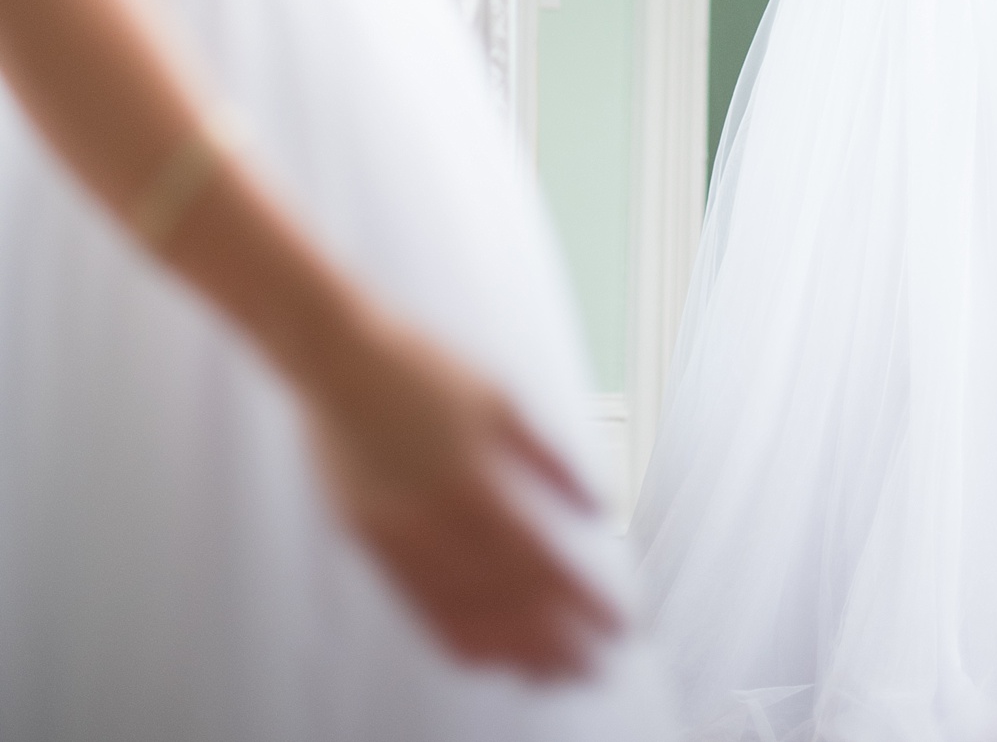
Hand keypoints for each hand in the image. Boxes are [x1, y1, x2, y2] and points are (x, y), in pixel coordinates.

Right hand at [307, 315, 624, 679]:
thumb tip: (597, 509)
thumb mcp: (502, 401)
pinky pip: (420, 613)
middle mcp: (436, 524)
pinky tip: (491, 652)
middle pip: (507, 607)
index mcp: (477, 485)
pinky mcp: (370, 547)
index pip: (543, 568)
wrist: (340, 360)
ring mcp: (398, 541)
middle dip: (557, 646)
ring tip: (553, 673)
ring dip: (514, 654)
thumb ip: (552, 462)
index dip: (584, 607)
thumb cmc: (425, 368)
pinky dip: (462, 639)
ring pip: (463, 622)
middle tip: (595, 669)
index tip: (618, 631)